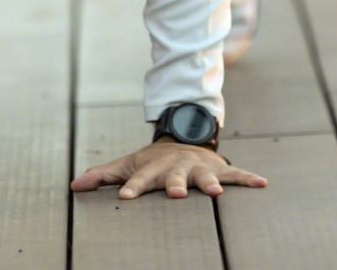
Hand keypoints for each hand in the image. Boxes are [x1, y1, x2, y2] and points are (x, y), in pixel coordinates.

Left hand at [69, 138, 266, 198]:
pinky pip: (236, 174)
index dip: (132, 187)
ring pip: (205, 176)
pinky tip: (262, 184)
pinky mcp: (219, 169)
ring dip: (210, 184)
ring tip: (215, 194)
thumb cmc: (151, 162)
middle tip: (175, 195)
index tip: (125, 197)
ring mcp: (199, 167)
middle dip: (174, 186)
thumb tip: (74, 186)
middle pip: (174, 178)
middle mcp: (176, 168)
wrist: (182, 139)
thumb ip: (102, 177)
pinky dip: (249, 179)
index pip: (140, 180)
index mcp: (153, 169)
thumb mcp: (126, 165)